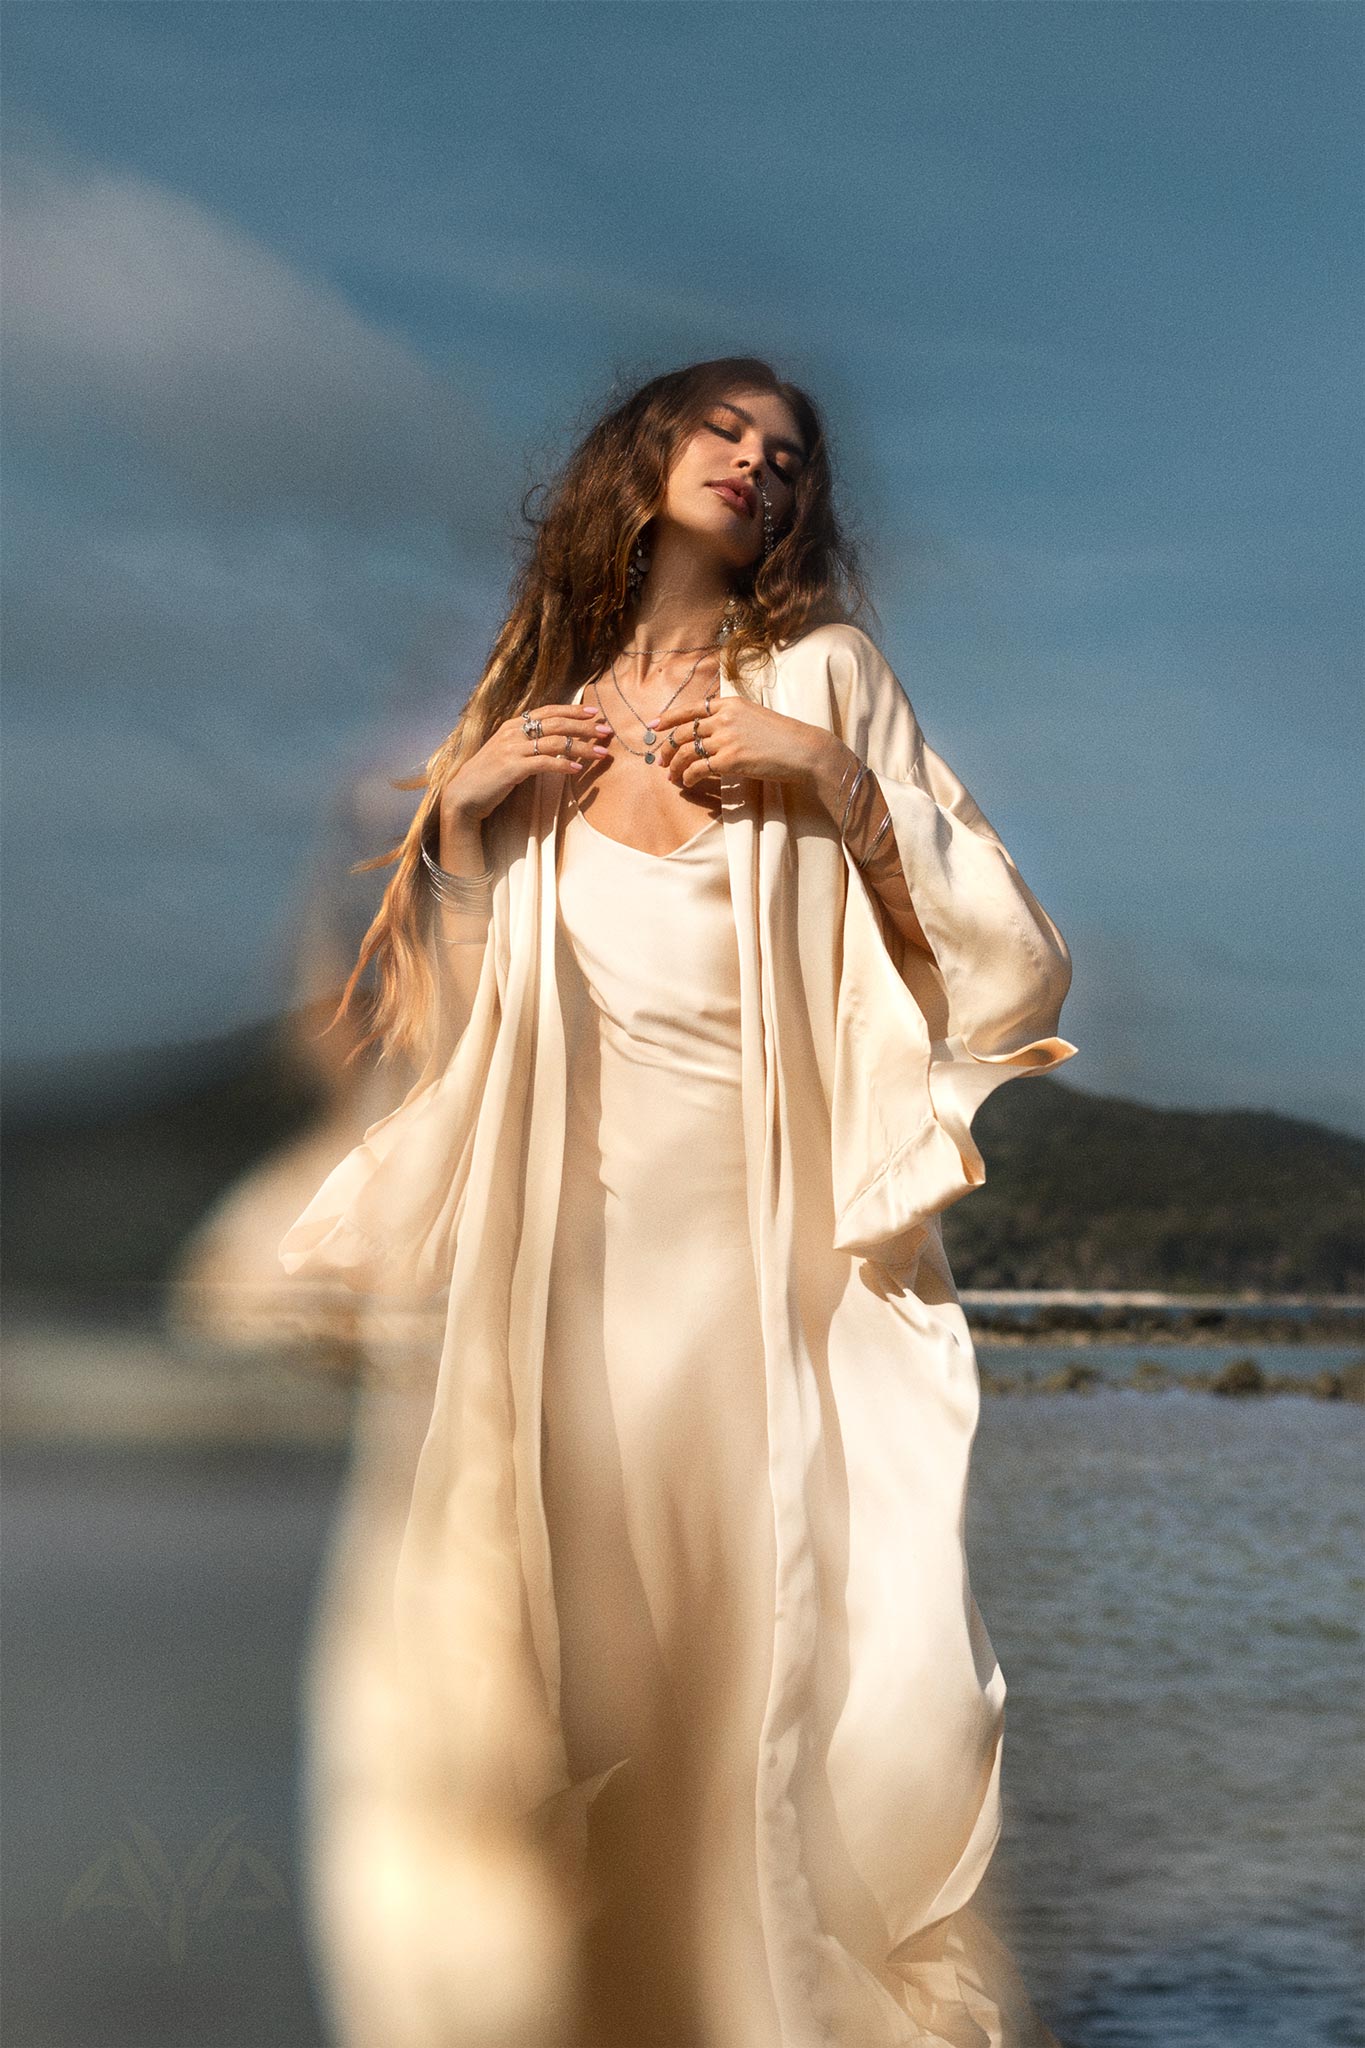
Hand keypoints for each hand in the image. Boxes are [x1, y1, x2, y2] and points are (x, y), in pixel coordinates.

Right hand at [440, 703, 611, 826]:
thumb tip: (554, 742)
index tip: (595, 712)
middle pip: (556, 723)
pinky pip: (544, 762)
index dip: (573, 710)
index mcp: (513, 725)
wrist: (464, 795)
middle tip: (606, 731)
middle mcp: (513, 732)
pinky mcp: (512, 767)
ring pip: (555, 742)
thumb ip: (527, 744)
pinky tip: (577, 769)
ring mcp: (512, 749)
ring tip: (600, 753)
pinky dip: (563, 765)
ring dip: (581, 747)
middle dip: (585, 727)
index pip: (548, 710)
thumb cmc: (489, 777)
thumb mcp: (508, 753)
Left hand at [656, 696, 852, 804]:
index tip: (654, 726)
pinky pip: (698, 769)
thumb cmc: (784, 737)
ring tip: (671, 777)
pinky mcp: (729, 759)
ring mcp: (725, 738)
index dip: (669, 718)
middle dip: (667, 748)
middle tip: (660, 761)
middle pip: (683, 732)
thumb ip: (732, 720)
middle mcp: (724, 718)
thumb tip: (711, 734)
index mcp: (730, 704)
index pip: (692, 709)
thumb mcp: (755, 717)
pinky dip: (688, 777)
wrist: (804, 750)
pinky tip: (688, 783)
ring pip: (686, 751)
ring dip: (674, 766)